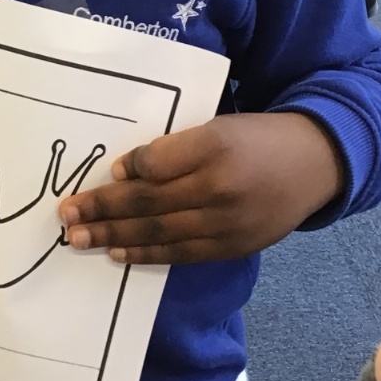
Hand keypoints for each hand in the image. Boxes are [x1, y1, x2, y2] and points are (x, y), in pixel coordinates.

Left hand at [57, 112, 342, 264]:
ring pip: (160, 232)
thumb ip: (176, 147)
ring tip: (79, 239)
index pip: (159, 162)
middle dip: (103, 210)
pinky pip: (181, 253)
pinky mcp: (233, 247)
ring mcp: (227, 222)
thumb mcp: (219, 126)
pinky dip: (147, 254)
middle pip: (150, 202)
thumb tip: (127, 171)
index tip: (105, 173)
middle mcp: (220, 186)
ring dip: (114, 237)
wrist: (315, 163)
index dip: (129, 170)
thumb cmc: (257, 138)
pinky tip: (119, 253)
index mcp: (215, 145)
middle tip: (65, 215)